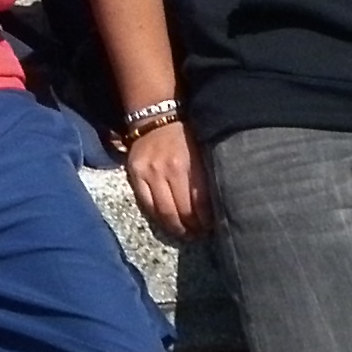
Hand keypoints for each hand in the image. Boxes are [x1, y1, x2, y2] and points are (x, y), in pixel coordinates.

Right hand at [123, 117, 207, 237]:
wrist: (156, 117)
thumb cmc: (184, 135)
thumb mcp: (200, 151)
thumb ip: (205, 177)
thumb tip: (216, 206)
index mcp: (189, 164)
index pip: (200, 202)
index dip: (206, 220)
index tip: (211, 227)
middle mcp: (169, 170)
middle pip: (182, 211)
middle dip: (193, 228)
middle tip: (199, 234)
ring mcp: (150, 174)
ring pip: (164, 213)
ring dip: (176, 228)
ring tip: (185, 233)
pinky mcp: (135, 176)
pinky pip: (147, 206)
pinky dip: (159, 219)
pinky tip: (168, 224)